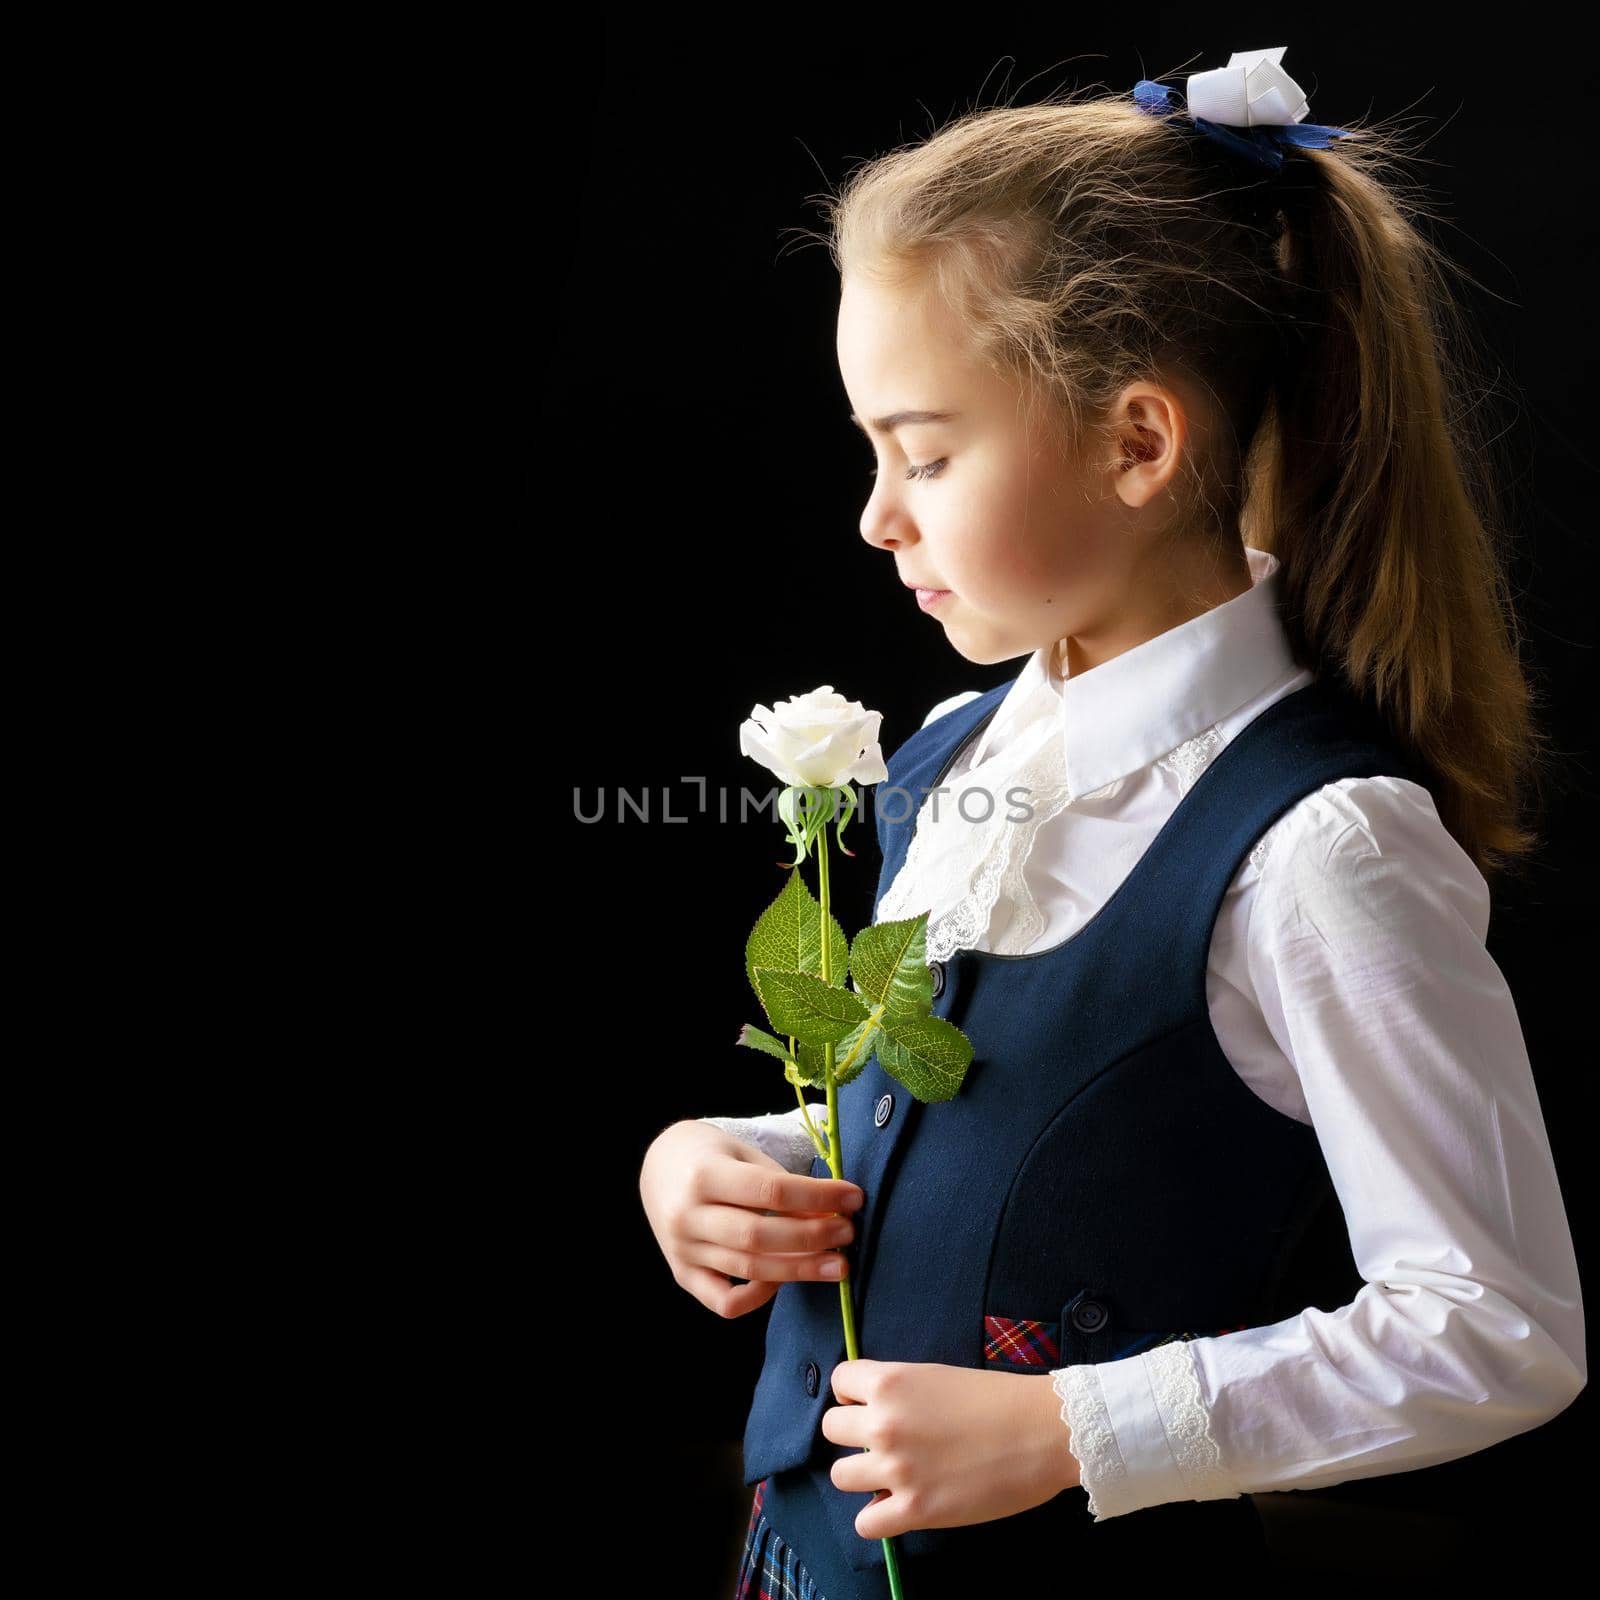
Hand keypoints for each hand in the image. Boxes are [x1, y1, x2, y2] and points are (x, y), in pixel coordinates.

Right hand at [639, 1120, 865, 1318]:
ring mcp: (683, 1250)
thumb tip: (830, 1215)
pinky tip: (784, 1280)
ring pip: (749, 1270)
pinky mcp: (682, 1275)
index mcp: (704, 1174)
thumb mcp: (742, 1153)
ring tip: (838, 1264)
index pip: (771, 1190)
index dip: (818, 1197)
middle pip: (760, 1236)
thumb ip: (780, 1184)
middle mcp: (688, 1216)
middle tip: (849, 1234)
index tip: (853, 1198)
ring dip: (801, 1270)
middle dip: (813, 1238)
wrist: (658, 1166)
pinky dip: (758, 1297)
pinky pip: (724, 1302)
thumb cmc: (711, 1155)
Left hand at [822, 1360, 1080, 1539]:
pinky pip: (865, 1523)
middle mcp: (884, 1423)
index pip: (839, 1382)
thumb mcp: (936, 1377)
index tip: (871, 1405)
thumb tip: (872, 1412)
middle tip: (883, 1442)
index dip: (853, 1394)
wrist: (1040, 1431)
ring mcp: (896, 1468)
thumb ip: (899, 1393)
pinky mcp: (915, 1509)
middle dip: (854, 1435)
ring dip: (861, 1475)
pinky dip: (877, 1518)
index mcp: (890, 1382)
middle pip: (831, 1429)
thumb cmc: (996, 1399)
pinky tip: (898, 1507)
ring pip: (840, 1476)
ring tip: (889, 1475)